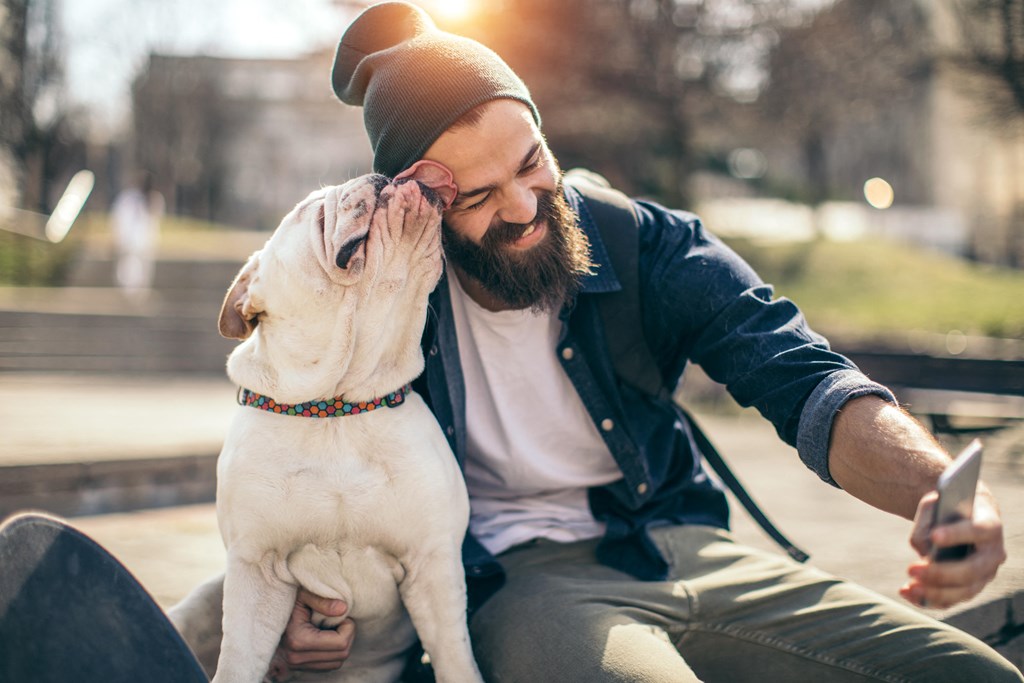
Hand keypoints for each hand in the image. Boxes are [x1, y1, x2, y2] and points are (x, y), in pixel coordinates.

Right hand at [267, 589, 354, 680]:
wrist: (266, 614)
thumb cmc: (288, 601)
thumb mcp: (304, 595)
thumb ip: (323, 600)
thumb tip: (343, 609)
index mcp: (299, 640)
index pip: (340, 643)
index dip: (348, 626)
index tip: (341, 613)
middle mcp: (297, 657)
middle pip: (342, 654)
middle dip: (348, 635)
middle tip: (340, 619)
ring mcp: (297, 665)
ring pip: (337, 662)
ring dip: (342, 644)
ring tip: (333, 627)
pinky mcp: (301, 668)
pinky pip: (329, 665)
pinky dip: (334, 652)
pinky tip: (327, 636)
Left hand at [900, 486, 1006, 608]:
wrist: (960, 517)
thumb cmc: (947, 507)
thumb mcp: (935, 504)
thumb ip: (927, 522)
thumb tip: (924, 550)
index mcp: (989, 526)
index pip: (977, 531)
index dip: (956, 534)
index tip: (934, 536)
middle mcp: (992, 555)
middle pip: (971, 570)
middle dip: (941, 573)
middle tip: (911, 569)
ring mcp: (984, 575)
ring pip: (964, 591)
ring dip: (934, 592)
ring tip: (909, 587)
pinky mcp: (969, 588)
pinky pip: (951, 600)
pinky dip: (928, 600)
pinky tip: (906, 592)